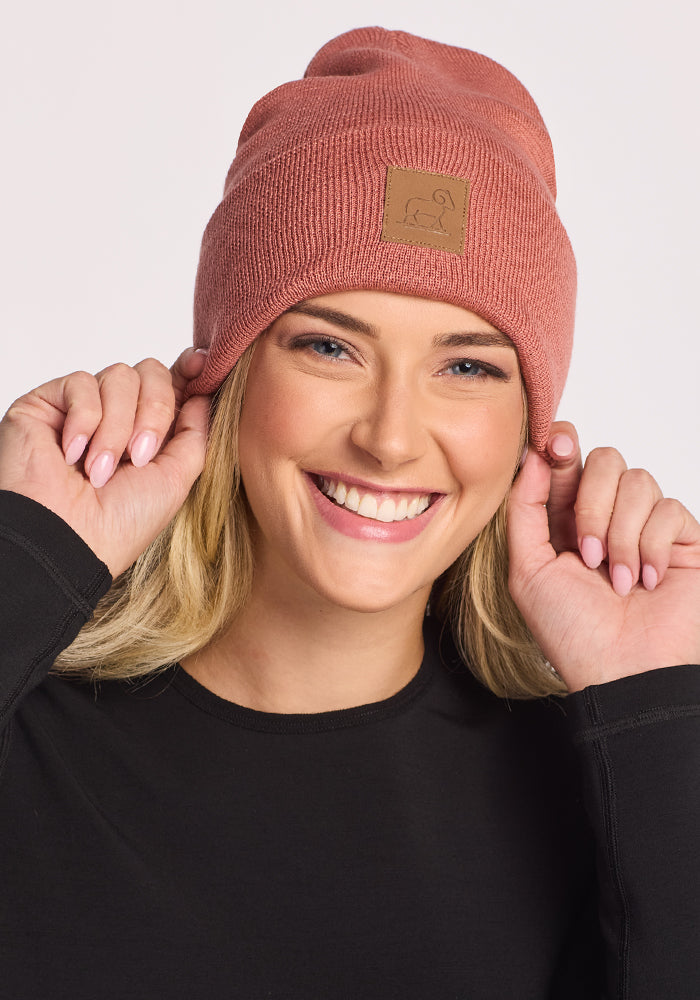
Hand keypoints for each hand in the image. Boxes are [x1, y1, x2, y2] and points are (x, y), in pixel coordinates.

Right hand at [0, 349, 209, 577]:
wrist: (68, 539)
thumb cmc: (120, 523)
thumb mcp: (177, 479)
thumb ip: (196, 434)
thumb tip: (205, 394)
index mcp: (149, 433)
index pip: (171, 384)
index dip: (188, 371)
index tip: (202, 365)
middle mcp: (118, 416)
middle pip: (151, 372)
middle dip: (155, 411)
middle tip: (141, 456)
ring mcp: (83, 408)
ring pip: (119, 376)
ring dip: (118, 426)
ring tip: (101, 469)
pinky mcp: (47, 403)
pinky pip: (81, 383)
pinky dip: (84, 421)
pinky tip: (72, 455)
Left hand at [507, 422, 699, 690]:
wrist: (623, 672)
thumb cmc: (572, 631)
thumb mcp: (528, 569)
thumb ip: (525, 508)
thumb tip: (533, 456)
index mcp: (563, 520)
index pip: (566, 460)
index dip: (561, 445)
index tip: (555, 448)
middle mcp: (604, 516)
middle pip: (604, 460)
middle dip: (591, 504)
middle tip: (586, 554)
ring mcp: (645, 526)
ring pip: (637, 481)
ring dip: (621, 534)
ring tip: (618, 580)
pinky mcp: (682, 539)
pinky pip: (670, 509)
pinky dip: (653, 546)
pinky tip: (648, 581)